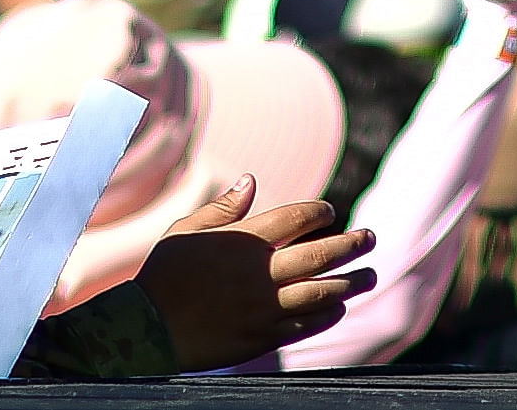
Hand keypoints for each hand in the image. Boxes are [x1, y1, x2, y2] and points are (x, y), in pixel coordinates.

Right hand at [130, 175, 377, 369]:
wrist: (146, 328)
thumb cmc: (164, 273)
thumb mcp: (187, 230)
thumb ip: (223, 207)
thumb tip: (252, 180)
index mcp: (244, 241)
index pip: (296, 219)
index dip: (318, 212)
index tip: (330, 211)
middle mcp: (260, 273)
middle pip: (320, 254)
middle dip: (351, 245)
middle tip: (371, 238)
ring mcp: (263, 307)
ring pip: (320, 292)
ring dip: (350, 282)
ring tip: (369, 275)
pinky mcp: (261, 337)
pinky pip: (304, 324)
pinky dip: (326, 314)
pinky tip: (339, 306)